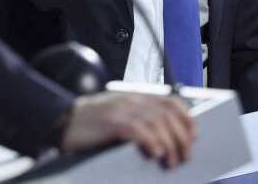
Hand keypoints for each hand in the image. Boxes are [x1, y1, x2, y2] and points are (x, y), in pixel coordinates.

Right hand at [60, 91, 195, 168]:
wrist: (64, 121)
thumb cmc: (91, 123)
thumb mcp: (119, 114)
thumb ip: (139, 119)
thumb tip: (165, 136)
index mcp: (135, 97)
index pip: (170, 102)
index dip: (186, 118)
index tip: (193, 135)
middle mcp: (131, 100)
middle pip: (167, 115)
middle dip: (181, 137)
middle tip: (184, 156)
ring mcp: (122, 110)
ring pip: (157, 123)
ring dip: (169, 144)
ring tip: (170, 161)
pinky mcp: (112, 123)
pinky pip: (138, 130)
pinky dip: (151, 141)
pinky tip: (155, 152)